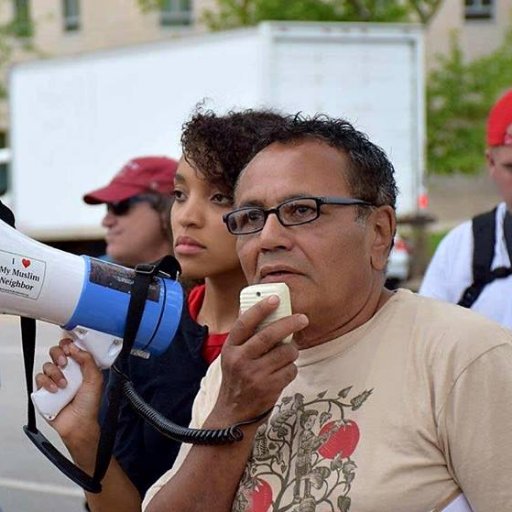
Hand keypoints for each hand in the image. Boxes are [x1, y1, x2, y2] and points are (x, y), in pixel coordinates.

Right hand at [35, 338, 103, 443]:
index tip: (70, 348)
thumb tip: (76, 347)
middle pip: (56, 351)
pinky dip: (46, 382)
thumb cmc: (89, 404)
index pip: (72, 347)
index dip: (69, 344)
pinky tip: (55, 390)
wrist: (78, 424)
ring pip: (47, 365)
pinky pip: (39, 378)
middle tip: (65, 363)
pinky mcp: (44, 389)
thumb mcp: (95, 379)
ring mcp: (55, 379)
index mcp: (81, 365)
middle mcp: (67, 370)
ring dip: (55, 373)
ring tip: (63, 384)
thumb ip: (88, 360)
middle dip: (59, 354)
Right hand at [213, 294, 307, 424]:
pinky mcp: (268, 388)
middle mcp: (240, 360)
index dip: (260, 308)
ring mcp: (254, 375)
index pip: (244, 323)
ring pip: (285, 353)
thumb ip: (245, 337)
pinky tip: (282, 373)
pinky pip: (291, 370)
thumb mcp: (232, 356)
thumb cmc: (237, 378)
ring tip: (286, 355)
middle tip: (303, 318)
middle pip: (268, 335)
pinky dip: (291, 369)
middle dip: (289, 324)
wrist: (233, 413)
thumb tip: (261, 309)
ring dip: (292, 351)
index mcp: (230, 348)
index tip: (275, 298)